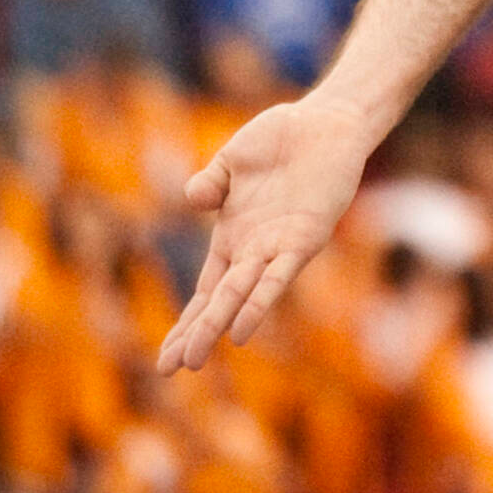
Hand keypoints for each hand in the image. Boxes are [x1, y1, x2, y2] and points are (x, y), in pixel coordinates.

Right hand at [156, 94, 372, 373]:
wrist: (326, 121)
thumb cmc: (280, 141)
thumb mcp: (231, 161)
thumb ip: (209, 184)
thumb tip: (191, 201)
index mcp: (234, 236)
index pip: (206, 290)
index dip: (186, 323)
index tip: (165, 358)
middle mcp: (255, 250)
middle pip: (219, 301)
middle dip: (195, 335)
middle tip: (172, 370)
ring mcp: (278, 247)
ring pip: (242, 295)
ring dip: (219, 324)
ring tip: (197, 359)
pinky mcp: (305, 237)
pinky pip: (278, 276)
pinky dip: (259, 302)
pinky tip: (242, 328)